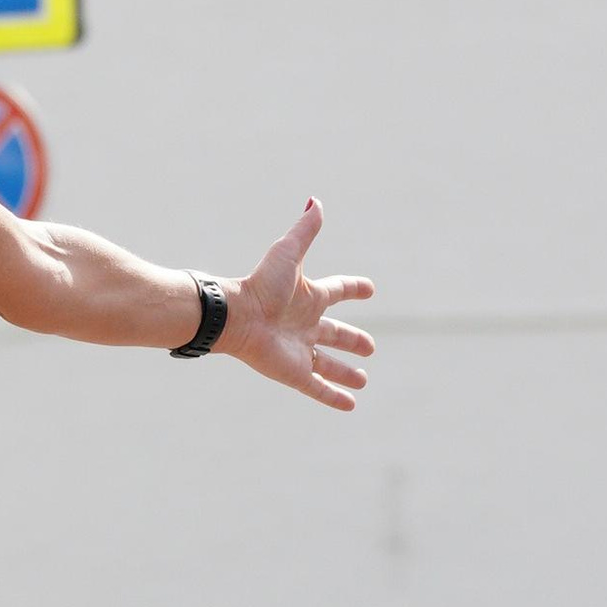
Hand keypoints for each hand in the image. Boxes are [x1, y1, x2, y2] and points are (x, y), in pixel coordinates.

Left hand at [217, 200, 374, 410]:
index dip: (353, 288)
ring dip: (346, 373)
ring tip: (363, 380)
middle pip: (335, 333)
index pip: (337, 291)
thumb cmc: (261, 285)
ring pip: (328, 364)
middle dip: (353, 341)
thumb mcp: (288, 254)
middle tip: (371, 347)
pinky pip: (318, 388)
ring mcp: (300, 350)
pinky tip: (351, 405)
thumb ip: (305, 230)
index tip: (369, 289)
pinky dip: (334, 397)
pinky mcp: (294, 372)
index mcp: (309, 297)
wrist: (236, 316)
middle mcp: (305, 324)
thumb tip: (315, 201)